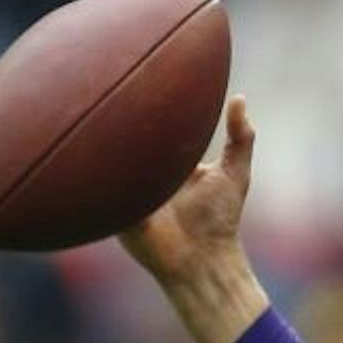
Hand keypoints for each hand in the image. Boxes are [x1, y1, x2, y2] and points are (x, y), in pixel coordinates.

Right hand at [118, 94, 254, 284]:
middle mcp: (148, 176)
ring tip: (105, 123)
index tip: (148, 82)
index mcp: (169, 163)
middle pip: (131, 146)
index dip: (152, 112)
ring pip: (114, 167)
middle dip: (124, 126)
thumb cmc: (221, 219)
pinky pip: (105, 193)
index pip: (156, 132)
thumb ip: (241, 137)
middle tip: (119, 94)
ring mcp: (130, 195)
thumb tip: (240, 98)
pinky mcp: (117, 214)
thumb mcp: (235, 172)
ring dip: (111, 151)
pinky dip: (105, 180)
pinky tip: (102, 161)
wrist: (203, 259)